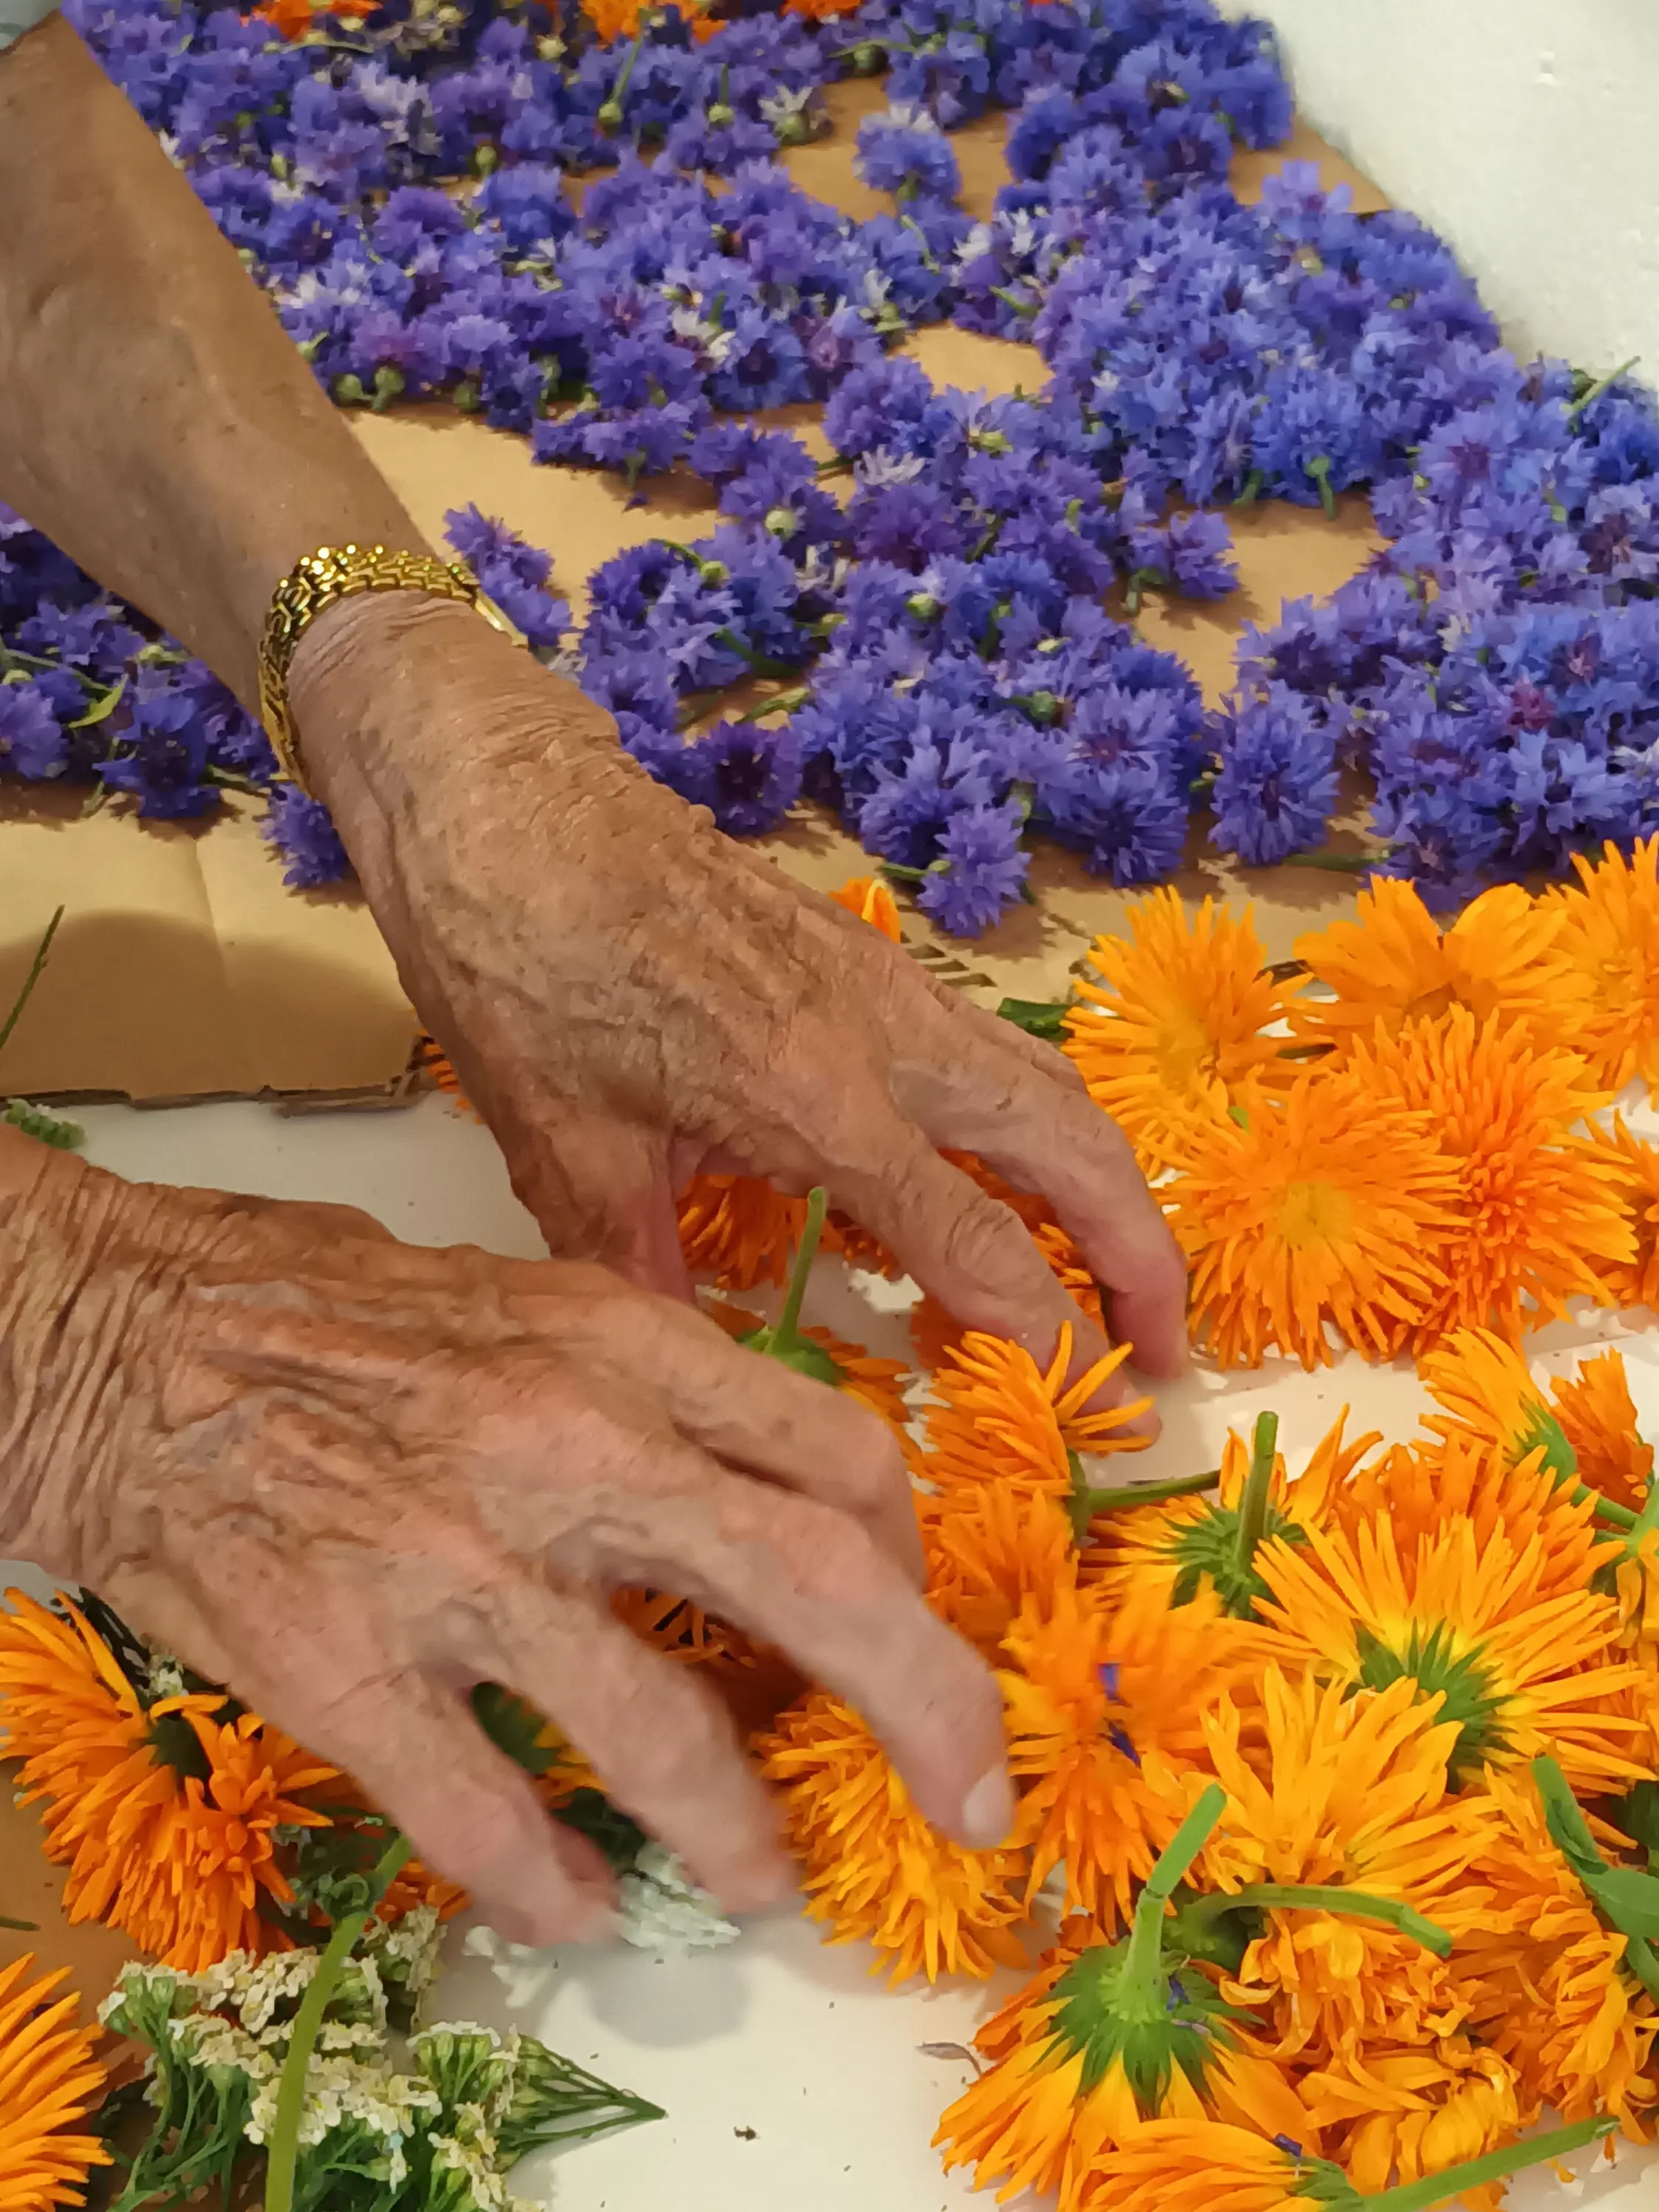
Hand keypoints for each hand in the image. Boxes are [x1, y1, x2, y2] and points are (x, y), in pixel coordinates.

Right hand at [1, 1136, 1007, 1943]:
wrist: (117, 1342)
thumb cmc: (324, 1314)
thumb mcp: (523, 1299)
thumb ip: (653, 1387)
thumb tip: (771, 1493)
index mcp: (616, 1340)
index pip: (838, 1456)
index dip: (908, 1561)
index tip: (906, 1620)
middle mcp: (564, 1443)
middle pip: (814, 1581)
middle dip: (926, 1706)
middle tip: (968, 1795)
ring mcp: (453, 1559)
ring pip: (660, 1728)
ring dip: (737, 1829)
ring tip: (761, 1880)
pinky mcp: (344, 1664)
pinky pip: (484, 1813)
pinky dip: (552, 1882)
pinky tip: (581, 1906)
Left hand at [290, 595, 1187, 1413]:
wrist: (504, 800)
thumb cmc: (520, 969)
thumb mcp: (565, 1148)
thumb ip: (645, 1272)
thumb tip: (695, 1382)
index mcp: (816, 1101)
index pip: (978, 1243)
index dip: (1047, 1333)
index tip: (1088, 1408)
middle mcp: (886, 1039)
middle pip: (1073, 1148)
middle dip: (1142, 1254)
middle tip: (1169, 1352)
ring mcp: (887, 987)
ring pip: (1051, 1087)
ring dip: (1109, 1183)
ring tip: (1128, 1274)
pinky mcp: (867, 957)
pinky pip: (998, 1051)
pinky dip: (1044, 1127)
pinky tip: (1012, 1177)